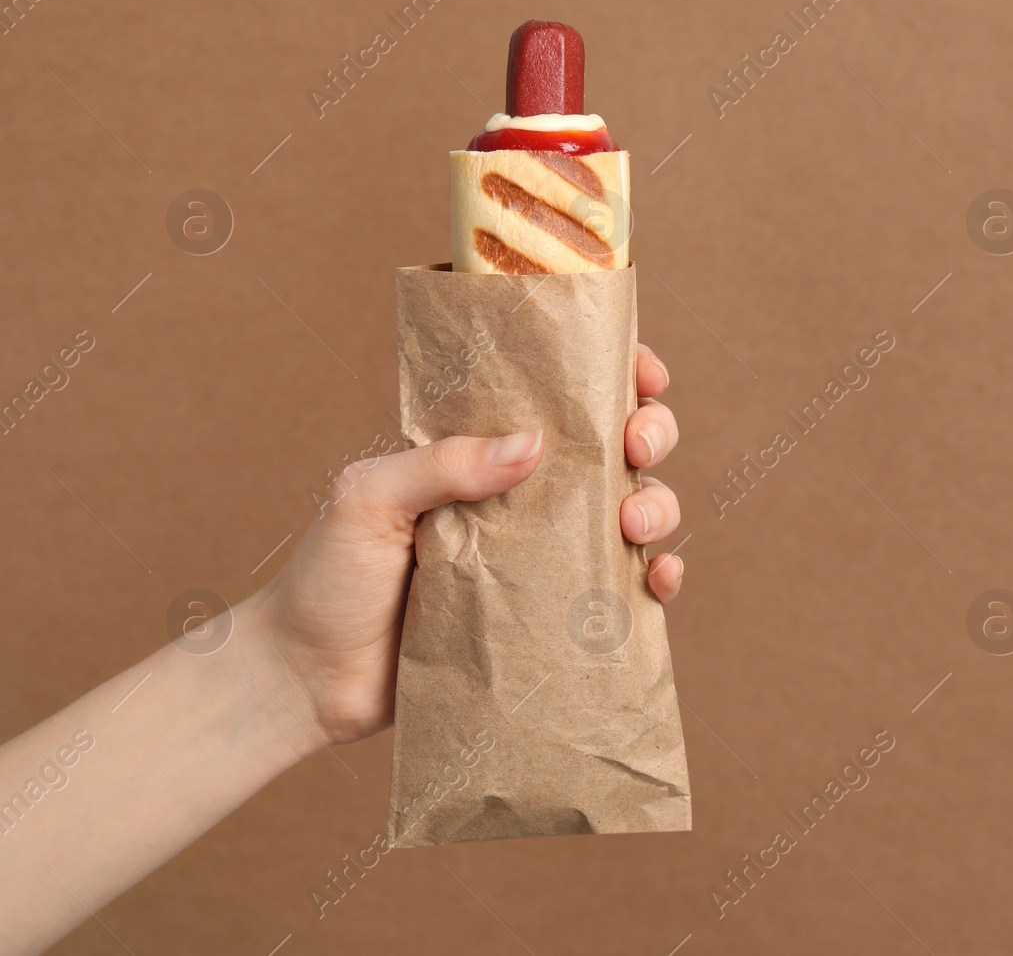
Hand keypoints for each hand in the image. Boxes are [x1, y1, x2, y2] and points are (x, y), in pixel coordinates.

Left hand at [240, 344, 683, 746]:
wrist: (309, 682)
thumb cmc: (327, 578)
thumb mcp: (369, 497)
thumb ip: (444, 463)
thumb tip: (534, 443)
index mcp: (482, 453)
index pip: (559, 398)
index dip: (614, 378)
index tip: (642, 376)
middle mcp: (524, 500)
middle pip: (616, 450)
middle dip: (650, 434)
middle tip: (635, 447)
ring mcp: (543, 560)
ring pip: (634, 515)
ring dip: (658, 505)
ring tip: (634, 523)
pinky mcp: (552, 621)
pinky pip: (623, 595)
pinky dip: (656, 581)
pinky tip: (656, 579)